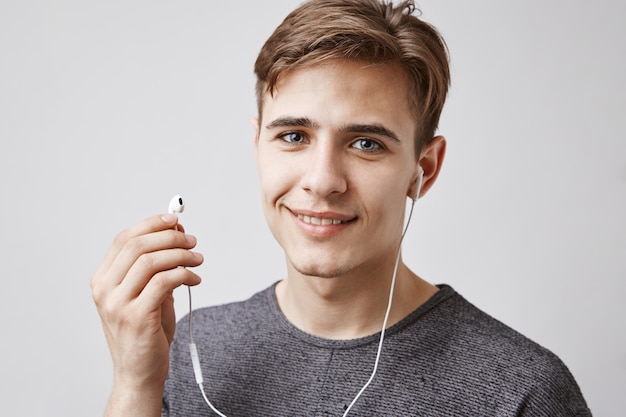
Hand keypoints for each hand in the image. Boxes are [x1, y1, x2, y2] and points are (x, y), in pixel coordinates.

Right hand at [91, 214, 202, 403]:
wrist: (139, 372)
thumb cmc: (146, 331)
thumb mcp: (147, 293)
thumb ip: (158, 265)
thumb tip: (176, 232)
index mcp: (102, 280)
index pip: (124, 239)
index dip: (151, 224)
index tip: (175, 219)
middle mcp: (105, 290)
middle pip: (137, 245)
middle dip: (170, 237)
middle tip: (192, 241)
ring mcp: (117, 304)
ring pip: (151, 261)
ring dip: (181, 254)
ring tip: (198, 259)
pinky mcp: (136, 317)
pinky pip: (164, 282)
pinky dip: (184, 274)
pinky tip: (194, 279)